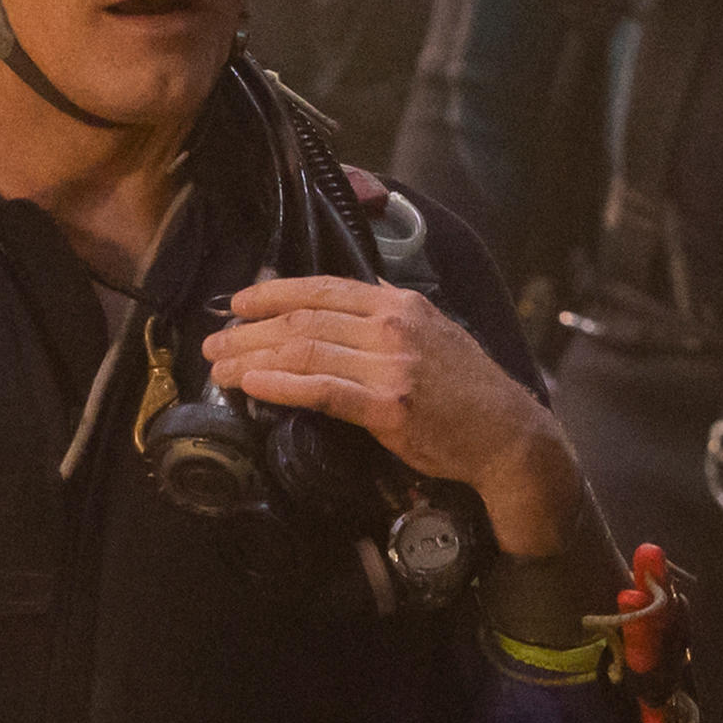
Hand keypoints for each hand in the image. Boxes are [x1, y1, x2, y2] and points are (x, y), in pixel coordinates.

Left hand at [208, 276, 584, 551]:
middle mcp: (393, 327)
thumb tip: (343, 305)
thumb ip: (387, 317)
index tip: (239, 303)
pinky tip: (253, 385)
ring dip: (253, 358)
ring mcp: (391, 367)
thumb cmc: (467, 389)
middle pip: (304, 319)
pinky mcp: (387, 408)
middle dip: (250, 330)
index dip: (273, 293)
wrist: (506, 434)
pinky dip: (281, 385)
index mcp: (399, 304)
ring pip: (304, 351)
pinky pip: (321, 390)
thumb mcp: (432, 332)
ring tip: (222, 368)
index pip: (322, 288)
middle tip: (216, 341)